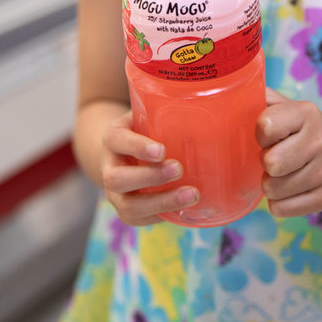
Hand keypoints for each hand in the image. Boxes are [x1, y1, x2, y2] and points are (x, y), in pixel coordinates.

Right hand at [100, 111, 199, 225]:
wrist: (122, 152)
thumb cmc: (145, 130)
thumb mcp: (148, 115)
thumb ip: (166, 110)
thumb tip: (213, 101)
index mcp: (113, 138)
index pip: (117, 141)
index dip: (137, 147)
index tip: (162, 150)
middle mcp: (108, 167)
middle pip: (117, 179)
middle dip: (149, 177)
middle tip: (179, 169)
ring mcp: (114, 193)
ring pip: (128, 206)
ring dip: (161, 202)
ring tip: (192, 194)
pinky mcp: (125, 210)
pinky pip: (138, 220)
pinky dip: (162, 216)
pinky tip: (185, 210)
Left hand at [256, 89, 321, 217]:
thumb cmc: (298, 131)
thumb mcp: (284, 107)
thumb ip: (260, 97)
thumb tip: (229, 91)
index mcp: (306, 113)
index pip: (266, 126)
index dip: (260, 135)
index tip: (266, 137)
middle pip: (272, 163)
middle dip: (265, 163)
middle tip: (272, 158)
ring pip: (274, 190)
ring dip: (269, 184)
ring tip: (280, 174)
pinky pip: (282, 209)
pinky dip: (278, 203)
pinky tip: (287, 190)